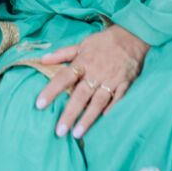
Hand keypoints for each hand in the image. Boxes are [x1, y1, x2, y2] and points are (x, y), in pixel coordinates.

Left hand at [34, 25, 148, 140]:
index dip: (51, 91)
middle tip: (59, 131)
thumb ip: (62, 54)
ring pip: (97, 102)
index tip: (39, 104)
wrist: (132, 36)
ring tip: (77, 133)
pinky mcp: (124, 85)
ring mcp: (111, 80)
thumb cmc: (104, 42)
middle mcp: (95, 73)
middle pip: (80, 95)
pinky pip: (117, 100)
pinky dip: (110, 111)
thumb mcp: (82, 44)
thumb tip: (42, 60)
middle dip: (69, 114)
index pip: (63, 77)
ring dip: (87, 119)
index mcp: (83, 62)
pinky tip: (102, 122)